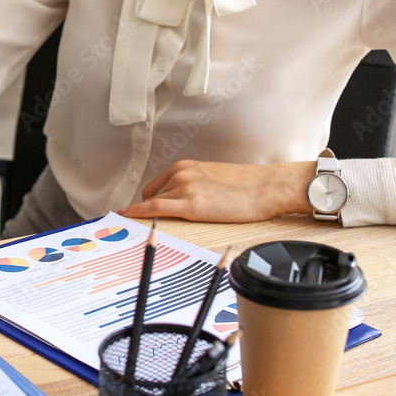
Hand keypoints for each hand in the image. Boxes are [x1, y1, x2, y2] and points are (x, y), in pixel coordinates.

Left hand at [117, 160, 315, 222]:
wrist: (267, 187)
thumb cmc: (246, 186)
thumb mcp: (212, 177)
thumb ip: (192, 185)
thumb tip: (180, 200)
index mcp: (186, 167)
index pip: (156, 186)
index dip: (149, 202)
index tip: (140, 211)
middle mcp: (181, 174)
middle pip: (153, 197)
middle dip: (154, 211)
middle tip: (156, 226)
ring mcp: (185, 188)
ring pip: (156, 205)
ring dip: (155, 218)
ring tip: (161, 229)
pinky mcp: (192, 204)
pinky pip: (155, 208)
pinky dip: (138, 212)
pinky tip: (127, 216)